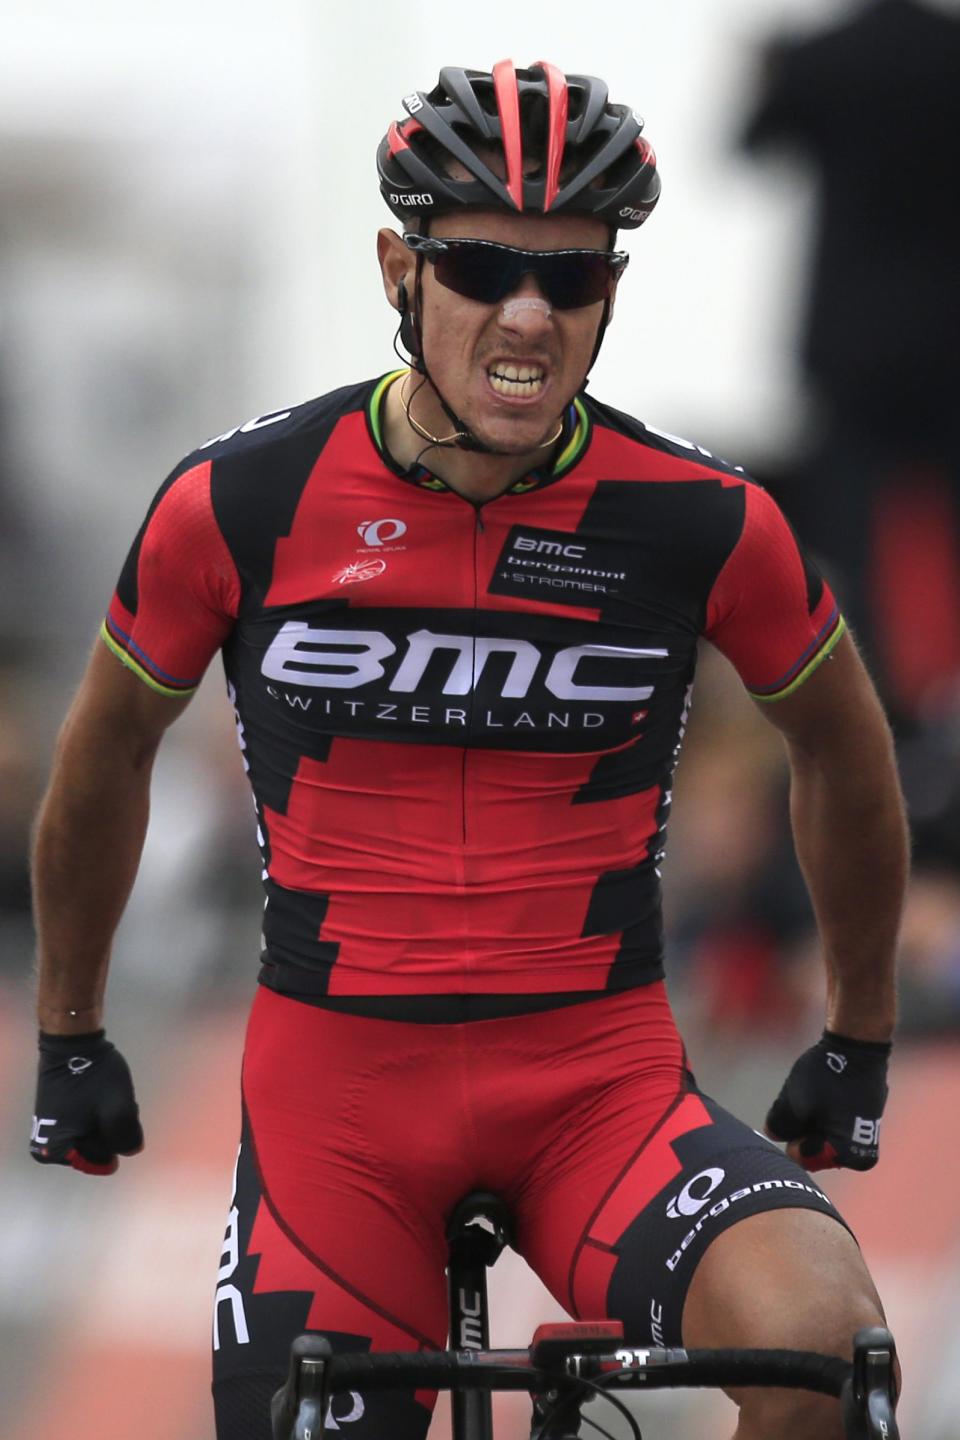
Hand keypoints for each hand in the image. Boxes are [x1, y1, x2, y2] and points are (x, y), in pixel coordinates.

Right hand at [30, 1030, 143, 1175]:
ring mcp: (50, 1132)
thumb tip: (130, 1150)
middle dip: (111, 1128)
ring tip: (105, 1095)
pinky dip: (98, 1113)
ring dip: (106, 1119)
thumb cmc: (94, 1074)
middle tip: (110, 1101)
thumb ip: (127, 1137)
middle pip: (97, 1149)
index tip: (108, 1109)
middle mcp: (48, 1149)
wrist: (73, 1042)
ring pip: (95, 1136)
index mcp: (57, 1151)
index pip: (103, 1158)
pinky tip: (100, 1095)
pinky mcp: (57, 1118)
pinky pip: (86, 1125)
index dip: (115, 1134)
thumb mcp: (119, 1108)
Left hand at [765, 1030, 890, 1171]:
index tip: (800, 1111)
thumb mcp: (793, 1101)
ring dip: (811, 1119)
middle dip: (802, 1128)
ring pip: (820, 1134)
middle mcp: (861, 1154)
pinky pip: (833, 1123)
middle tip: (807, 1101)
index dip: (792, 1134)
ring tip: (817, 1094)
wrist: (858, 1045)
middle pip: (812, 1149)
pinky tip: (826, 1091)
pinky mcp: (863, 1120)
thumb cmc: (828, 1074)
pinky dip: (823, 1111)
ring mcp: (865, 1137)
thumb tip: (774, 1135)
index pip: (801, 1158)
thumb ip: (779, 1126)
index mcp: (848, 1156)